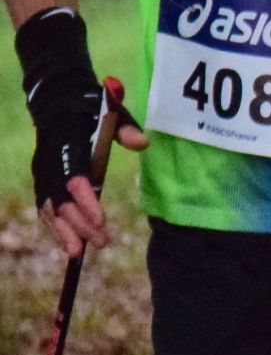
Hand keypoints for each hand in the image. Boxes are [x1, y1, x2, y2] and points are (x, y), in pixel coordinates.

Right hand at [21, 13, 138, 257]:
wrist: (59, 100)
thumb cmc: (93, 108)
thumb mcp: (114, 111)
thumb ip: (126, 128)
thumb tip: (143, 143)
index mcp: (67, 144)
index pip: (75, 179)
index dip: (86, 201)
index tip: (102, 220)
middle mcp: (49, 161)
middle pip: (61, 201)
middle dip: (79, 224)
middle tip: (101, 242)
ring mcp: (43, 172)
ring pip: (48, 208)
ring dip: (63, 232)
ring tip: (78, 254)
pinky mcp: (43, 180)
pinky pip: (46, 208)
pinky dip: (55, 227)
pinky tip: (69, 244)